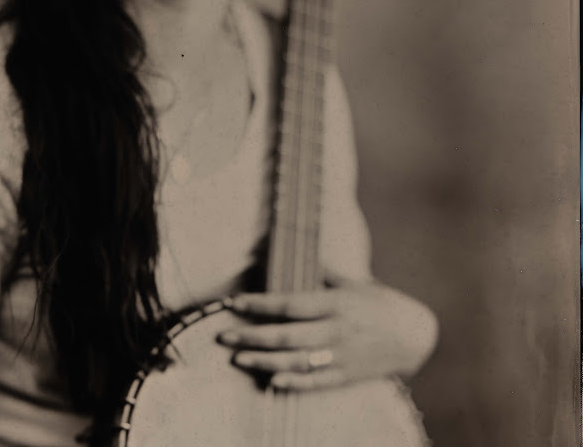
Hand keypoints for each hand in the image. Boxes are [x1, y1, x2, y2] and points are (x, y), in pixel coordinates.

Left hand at [218, 277, 437, 389]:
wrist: (415, 335)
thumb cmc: (379, 303)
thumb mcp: (353, 282)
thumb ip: (323, 274)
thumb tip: (297, 255)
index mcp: (335, 303)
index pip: (290, 305)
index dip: (260, 305)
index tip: (235, 303)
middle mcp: (336, 331)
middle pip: (287, 336)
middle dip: (252, 335)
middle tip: (224, 335)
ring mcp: (341, 356)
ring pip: (296, 362)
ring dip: (264, 361)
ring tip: (238, 358)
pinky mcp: (347, 375)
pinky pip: (316, 382)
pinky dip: (294, 383)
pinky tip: (272, 382)